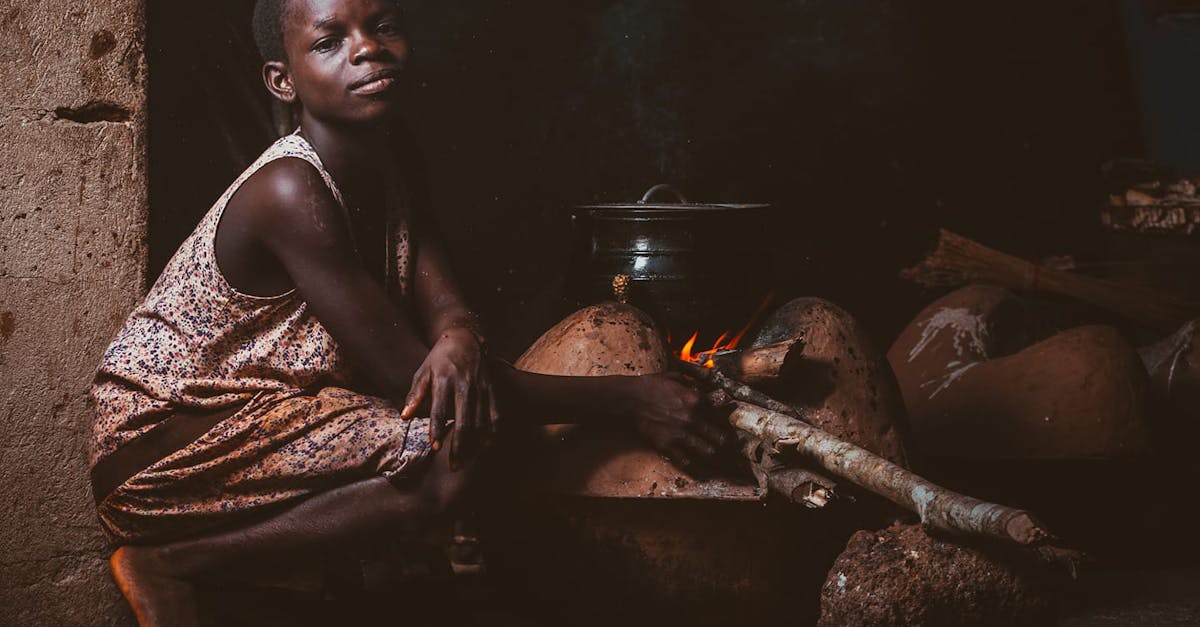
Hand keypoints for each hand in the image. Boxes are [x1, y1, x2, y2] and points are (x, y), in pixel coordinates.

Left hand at [401, 327, 498, 466]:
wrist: (465, 338)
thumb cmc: (438, 358)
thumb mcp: (423, 372)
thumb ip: (415, 395)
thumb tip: (404, 417)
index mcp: (445, 380)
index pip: (440, 409)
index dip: (437, 429)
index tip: (435, 447)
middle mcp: (465, 385)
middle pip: (464, 421)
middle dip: (459, 446)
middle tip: (453, 467)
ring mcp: (481, 387)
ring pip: (481, 422)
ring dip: (474, 445)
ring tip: (466, 462)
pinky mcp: (492, 389)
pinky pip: (495, 414)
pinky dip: (492, 432)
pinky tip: (486, 446)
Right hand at [624, 372, 732, 473]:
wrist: (629, 399)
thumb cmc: (648, 386)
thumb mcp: (672, 377)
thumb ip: (689, 382)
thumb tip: (698, 386)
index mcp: (695, 400)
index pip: (720, 411)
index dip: (724, 416)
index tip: (725, 420)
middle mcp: (692, 419)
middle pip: (718, 435)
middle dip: (722, 439)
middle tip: (725, 442)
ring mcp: (681, 434)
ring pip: (706, 450)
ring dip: (711, 452)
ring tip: (713, 454)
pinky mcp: (667, 445)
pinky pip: (684, 459)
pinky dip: (690, 462)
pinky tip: (692, 463)